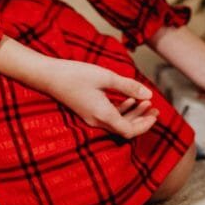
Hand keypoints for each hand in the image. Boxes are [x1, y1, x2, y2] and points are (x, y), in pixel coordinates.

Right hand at [44, 59, 159, 138]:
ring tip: (146, 102)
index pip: (129, 131)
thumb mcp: (106, 77)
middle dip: (142, 120)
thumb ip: (128, 86)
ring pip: (118, 122)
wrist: (49, 76)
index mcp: (103, 115)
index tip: (156, 114)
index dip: (145, 125)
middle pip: (125, 128)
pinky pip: (109, 116)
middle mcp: (97, 121)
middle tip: (156, 109)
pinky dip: (122, 109)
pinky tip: (129, 98)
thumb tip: (148, 94)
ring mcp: (91, 118)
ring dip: (133, 114)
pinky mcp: (88, 111)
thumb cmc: (76, 74)